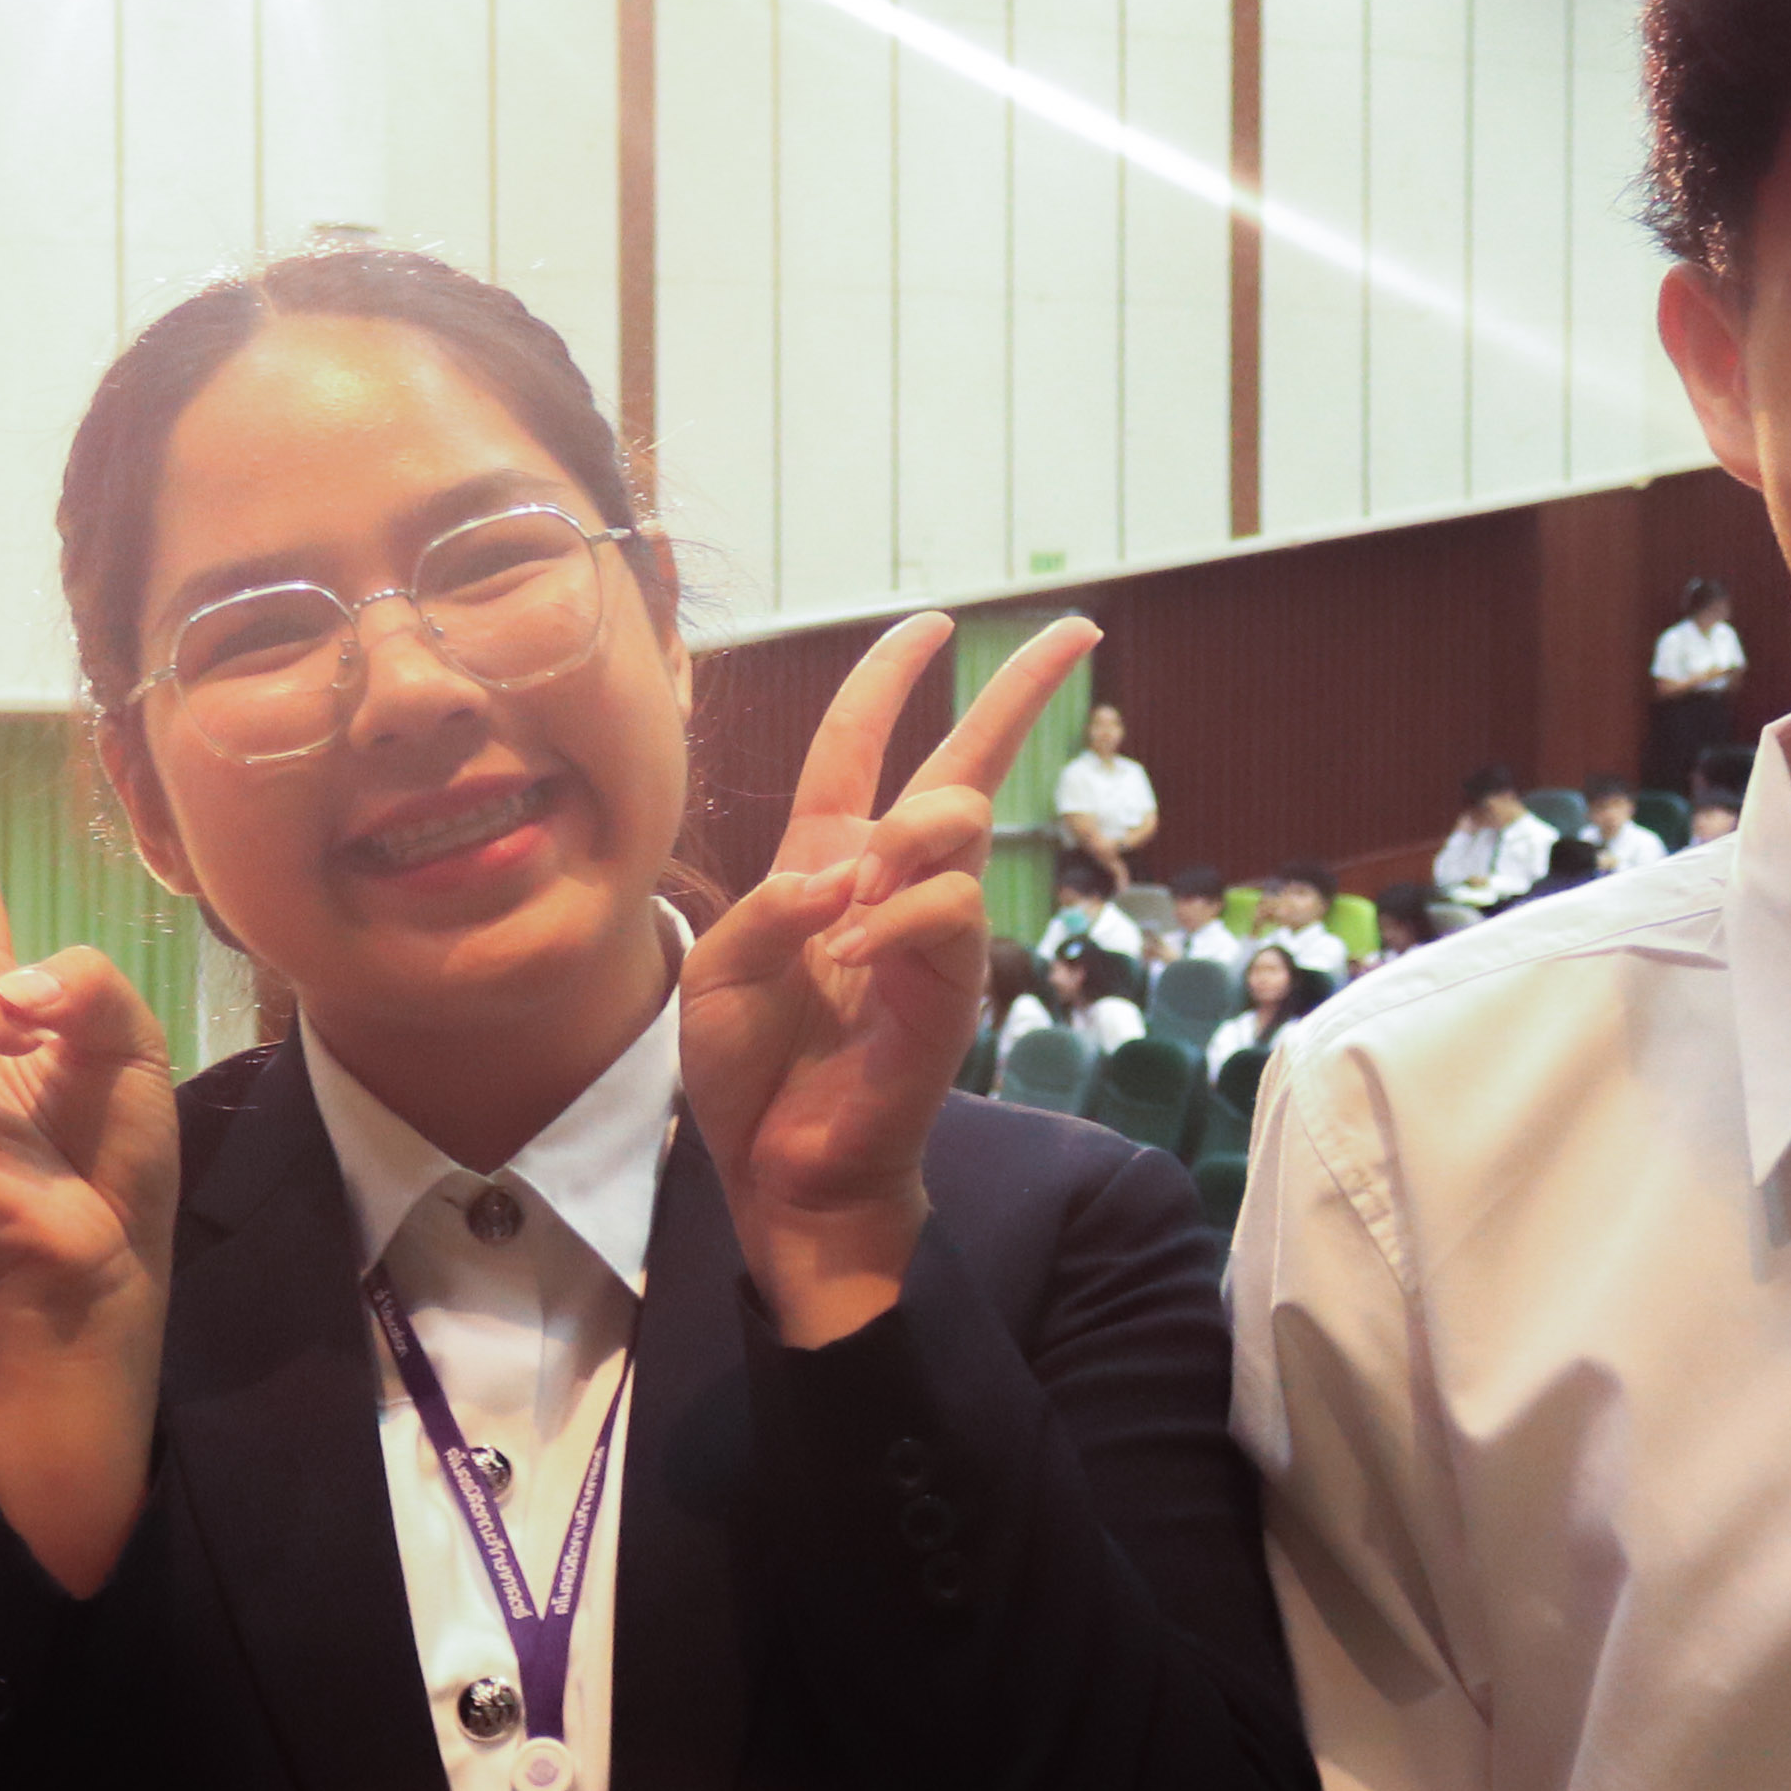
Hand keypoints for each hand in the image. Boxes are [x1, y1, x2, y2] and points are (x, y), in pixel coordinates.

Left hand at [682, 612, 1100, 1343]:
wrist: (780, 1167)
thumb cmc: (747, 1069)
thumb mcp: (715, 972)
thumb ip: (765, 909)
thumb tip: (843, 875)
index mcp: (824, 862)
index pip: (856, 748)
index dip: (888, 679)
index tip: (931, 623)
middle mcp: (888, 882)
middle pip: (964, 762)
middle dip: (1018, 691)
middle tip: (1075, 630)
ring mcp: (931, 932)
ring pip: (959, 820)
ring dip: (909, 833)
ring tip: (855, 897)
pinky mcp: (954, 986)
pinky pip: (950, 909)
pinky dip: (899, 915)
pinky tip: (858, 953)